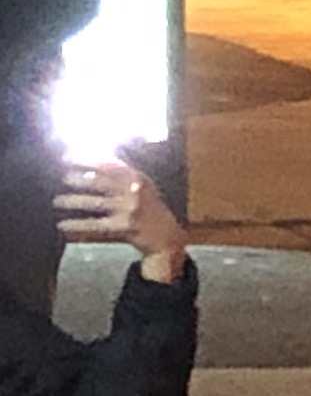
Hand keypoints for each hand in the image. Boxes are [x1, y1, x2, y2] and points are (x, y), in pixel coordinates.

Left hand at [56, 161, 185, 282]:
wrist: (167, 238)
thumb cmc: (151, 209)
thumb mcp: (142, 186)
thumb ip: (122, 174)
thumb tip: (93, 162)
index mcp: (138, 178)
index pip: (109, 163)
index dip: (86, 159)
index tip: (67, 157)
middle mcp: (134, 191)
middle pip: (100, 181)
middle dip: (77, 178)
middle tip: (63, 178)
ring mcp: (129, 209)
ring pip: (94, 202)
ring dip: (72, 201)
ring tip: (57, 201)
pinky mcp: (123, 227)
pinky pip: (94, 224)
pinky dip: (77, 224)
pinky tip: (62, 224)